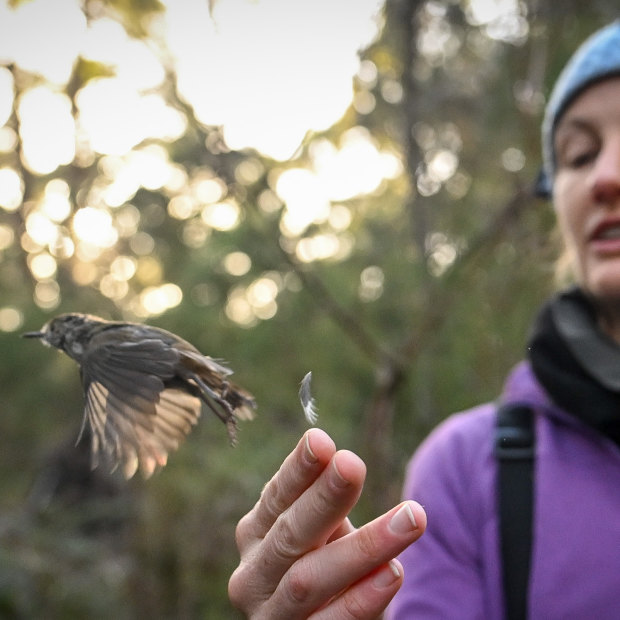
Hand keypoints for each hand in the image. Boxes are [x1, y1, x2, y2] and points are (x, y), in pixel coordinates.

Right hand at [228, 428, 426, 618]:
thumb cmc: (318, 564)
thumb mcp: (317, 532)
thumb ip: (323, 504)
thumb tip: (341, 461)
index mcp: (255, 533)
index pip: (276, 496)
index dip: (298, 470)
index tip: (321, 440)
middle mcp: (253, 574)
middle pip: (290, 533)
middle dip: (324, 498)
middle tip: (353, 465)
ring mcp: (270, 616)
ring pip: (310, 579)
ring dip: (363, 547)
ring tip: (411, 517)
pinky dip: (363, 598)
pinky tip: (393, 571)